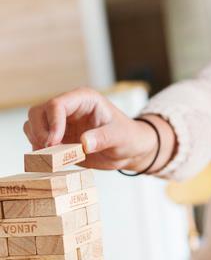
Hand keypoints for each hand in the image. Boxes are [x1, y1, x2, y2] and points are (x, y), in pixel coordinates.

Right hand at [23, 87, 158, 171]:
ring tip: (53, 157)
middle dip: (39, 132)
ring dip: (36, 141)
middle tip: (50, 151)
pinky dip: (38, 150)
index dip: (52, 123)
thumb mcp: (121, 137)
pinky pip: (37, 140)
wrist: (129, 151)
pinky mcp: (57, 137)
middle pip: (38, 112)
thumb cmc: (129, 138)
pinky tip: (52, 160)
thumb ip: (104, 138)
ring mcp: (61, 122)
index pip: (57, 104)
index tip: (54, 143)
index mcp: (84, 99)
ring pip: (33, 124)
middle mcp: (69, 108)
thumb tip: (84, 143)